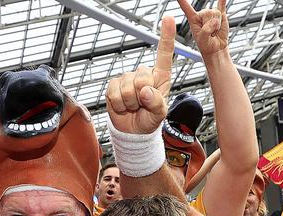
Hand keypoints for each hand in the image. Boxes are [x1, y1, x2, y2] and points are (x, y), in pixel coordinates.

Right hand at [106, 16, 175, 134]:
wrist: (132, 130)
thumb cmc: (150, 120)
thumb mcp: (160, 115)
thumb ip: (157, 103)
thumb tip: (145, 91)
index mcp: (160, 77)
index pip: (164, 54)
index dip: (166, 36)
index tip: (168, 18)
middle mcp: (144, 74)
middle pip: (142, 78)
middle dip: (141, 96)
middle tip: (142, 105)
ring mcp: (128, 78)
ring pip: (127, 88)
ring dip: (130, 103)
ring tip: (133, 107)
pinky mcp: (114, 84)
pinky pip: (114, 94)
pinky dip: (119, 105)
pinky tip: (123, 106)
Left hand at [175, 0, 228, 59]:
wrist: (216, 48)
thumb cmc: (206, 45)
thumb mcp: (202, 40)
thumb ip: (206, 30)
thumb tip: (214, 22)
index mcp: (193, 20)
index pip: (186, 8)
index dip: (182, 1)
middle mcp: (201, 15)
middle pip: (207, 12)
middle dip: (210, 24)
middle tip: (210, 33)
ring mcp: (211, 14)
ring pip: (215, 13)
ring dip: (217, 24)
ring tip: (214, 31)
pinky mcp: (220, 15)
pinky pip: (221, 5)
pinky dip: (222, 1)